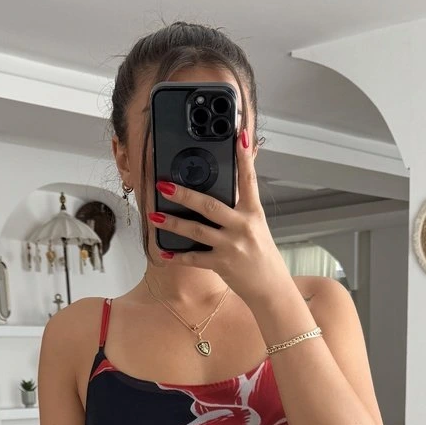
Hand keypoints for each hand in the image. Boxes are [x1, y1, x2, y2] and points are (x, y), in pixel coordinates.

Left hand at [150, 130, 294, 309]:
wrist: (271, 288)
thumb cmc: (262, 256)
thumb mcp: (257, 226)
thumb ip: (244, 205)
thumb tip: (236, 184)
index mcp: (253, 213)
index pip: (249, 179)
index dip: (245, 157)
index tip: (240, 135)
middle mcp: (243, 227)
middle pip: (210, 205)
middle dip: (184, 194)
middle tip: (164, 184)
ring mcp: (231, 246)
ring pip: (196, 230)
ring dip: (172, 222)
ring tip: (153, 215)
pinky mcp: (222, 264)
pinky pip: (194, 258)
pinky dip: (178, 256)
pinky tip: (164, 252)